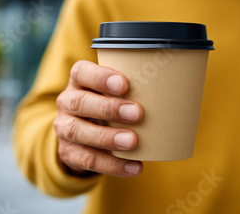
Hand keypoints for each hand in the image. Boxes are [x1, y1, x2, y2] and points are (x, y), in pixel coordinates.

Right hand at [54, 60, 143, 176]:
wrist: (82, 136)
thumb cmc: (108, 105)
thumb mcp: (114, 94)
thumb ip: (133, 90)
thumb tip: (175, 92)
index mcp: (79, 81)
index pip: (82, 72)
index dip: (101, 77)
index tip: (124, 84)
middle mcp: (67, 101)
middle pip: (80, 102)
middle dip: (109, 108)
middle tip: (138, 113)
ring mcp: (63, 127)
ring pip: (79, 131)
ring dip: (107, 137)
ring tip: (133, 142)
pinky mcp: (67, 152)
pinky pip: (87, 159)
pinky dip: (112, 164)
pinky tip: (134, 166)